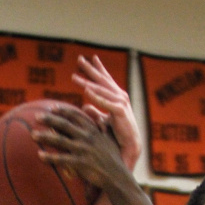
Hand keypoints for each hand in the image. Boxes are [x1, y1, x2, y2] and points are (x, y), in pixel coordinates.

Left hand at [32, 104, 116, 188]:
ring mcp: (83, 150)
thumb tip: (99, 117)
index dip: (63, 111)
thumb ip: (102, 126)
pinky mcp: (80, 163)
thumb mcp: (110, 138)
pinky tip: (40, 156)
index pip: (76, 115)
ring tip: (33, 135)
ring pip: (60, 140)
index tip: (52, 108)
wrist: (117, 176)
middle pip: (64, 124)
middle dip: (49, 119)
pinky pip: (61, 159)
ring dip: (45, 137)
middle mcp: (87, 137)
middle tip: (37, 116)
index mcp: (93, 129)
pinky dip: (50, 157)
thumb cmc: (113, 158)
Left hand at [73, 55, 140, 170]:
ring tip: (74, 78)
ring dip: (87, 83)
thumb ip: (95, 112)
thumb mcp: (104, 121)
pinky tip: (86, 92)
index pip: (106, 80)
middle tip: (79, 59)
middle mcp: (120, 96)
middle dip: (90, 69)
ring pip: (101, 90)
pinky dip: (96, 97)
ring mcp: (121, 103)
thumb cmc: (118, 135)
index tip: (92, 58)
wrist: (130, 147)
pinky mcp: (121, 112)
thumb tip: (84, 106)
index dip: (99, 69)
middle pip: (102, 80)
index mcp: (116, 97)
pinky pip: (106, 103)